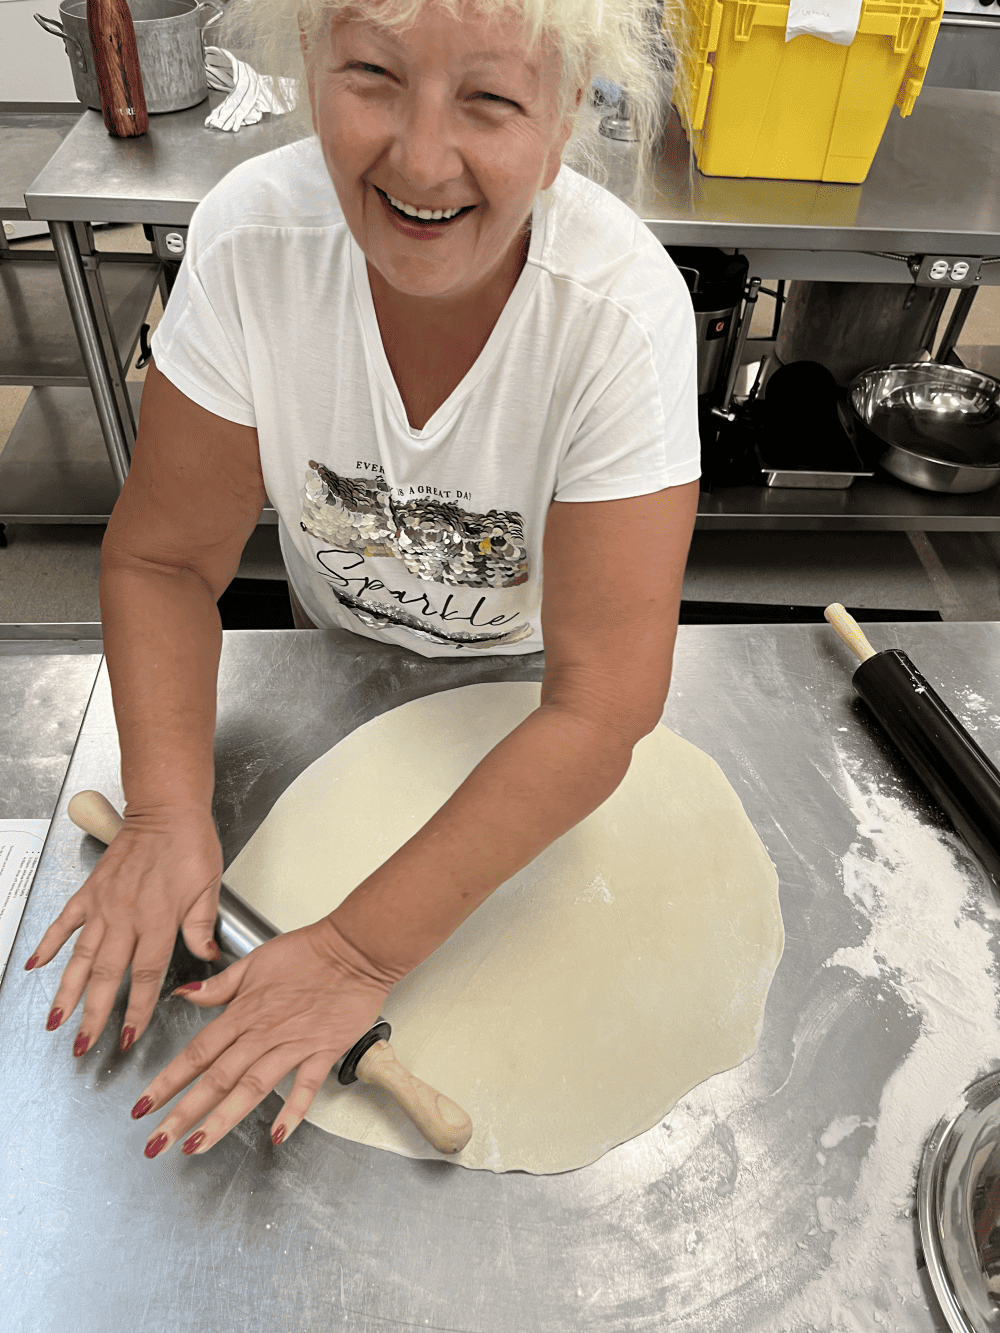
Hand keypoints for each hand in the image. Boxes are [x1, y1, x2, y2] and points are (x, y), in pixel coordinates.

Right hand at [26, 810, 222, 1055]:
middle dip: (94, 1014)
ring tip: (54, 1021)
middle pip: (108, 975)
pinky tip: (35, 967)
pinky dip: (47, 945)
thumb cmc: (191, 844)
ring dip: (66, 991)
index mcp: (159, 920)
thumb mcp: (209, 886)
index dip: (137, 1009)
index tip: (128, 1036)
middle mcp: (127, 917)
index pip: (146, 975)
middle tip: (82, 1046)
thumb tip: (207, 958)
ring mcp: (103, 905)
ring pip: (81, 957)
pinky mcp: (90, 892)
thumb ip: (202, 926)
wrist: (166, 809)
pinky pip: (64, 923)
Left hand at [131, 917, 395, 1157]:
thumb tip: (184, 994)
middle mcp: (263, 1033)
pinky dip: (293, 1110)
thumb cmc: (309, 952)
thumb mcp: (256, 961)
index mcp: (243, 1012)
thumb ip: (219, 985)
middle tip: (156, 1143)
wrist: (355, 949)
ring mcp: (293, 1044)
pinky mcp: (323, 1050)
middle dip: (183, 1112)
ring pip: (252, 1086)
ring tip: (196, 1146)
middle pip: (216, 1078)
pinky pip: (306, 1086)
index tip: (143, 1106)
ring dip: (222, 1118)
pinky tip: (278, 1135)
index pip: (197, 1052)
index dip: (168, 1080)